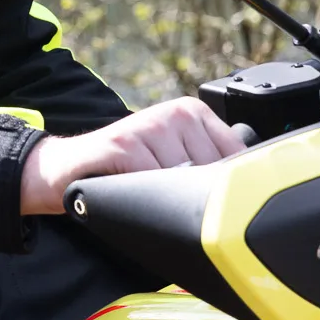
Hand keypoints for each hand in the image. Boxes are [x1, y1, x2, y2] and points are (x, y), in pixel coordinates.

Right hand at [18, 96, 244, 215]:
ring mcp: (150, 126)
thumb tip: (251, 193)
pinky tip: (134, 198)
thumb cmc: (125, 170)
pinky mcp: (126, 144)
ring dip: (170, 202)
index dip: (231, 188)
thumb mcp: (171, 160)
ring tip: (151, 200)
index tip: (219, 206)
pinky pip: (156, 183)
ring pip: (186, 182)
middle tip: (173, 205)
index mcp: (193, 113)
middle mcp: (175, 113)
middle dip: (199, 199)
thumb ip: (206, 166)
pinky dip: (148, 200)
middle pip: (213, 173)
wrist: (67, 169)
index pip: (236, 156)